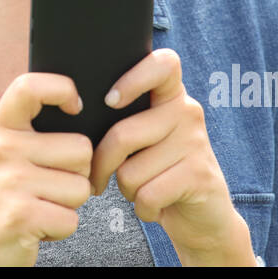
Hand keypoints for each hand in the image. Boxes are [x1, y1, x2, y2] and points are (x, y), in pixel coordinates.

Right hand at [0, 72, 93, 265]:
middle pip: (81, 149)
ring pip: (81, 187)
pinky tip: (38, 225)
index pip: (31, 86)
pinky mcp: (19, 214)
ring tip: (40, 204)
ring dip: (69, 204)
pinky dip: (62, 228)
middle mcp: (1, 147)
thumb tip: (84, 109)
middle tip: (46, 186)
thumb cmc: (8, 195)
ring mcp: (8, 180)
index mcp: (0, 126)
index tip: (74, 107)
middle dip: (77, 174)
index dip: (62, 89)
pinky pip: (72, 218)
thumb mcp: (10, 152)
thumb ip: (37, 129)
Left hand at [89, 47, 256, 265]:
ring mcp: (196, 143)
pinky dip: (143, 209)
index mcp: (171, 95)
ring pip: (131, 171)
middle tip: (99, 178)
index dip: (133, 77)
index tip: (109, 101)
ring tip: (142, 189)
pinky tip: (155, 207)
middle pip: (123, 134)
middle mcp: (188, 112)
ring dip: (126, 190)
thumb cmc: (157, 172)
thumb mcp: (143, 138)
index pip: (163, 63)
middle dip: (101, 165)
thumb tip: (74, 110)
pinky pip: (148, 194)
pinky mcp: (200, 176)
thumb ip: (122, 119)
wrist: (203, 216)